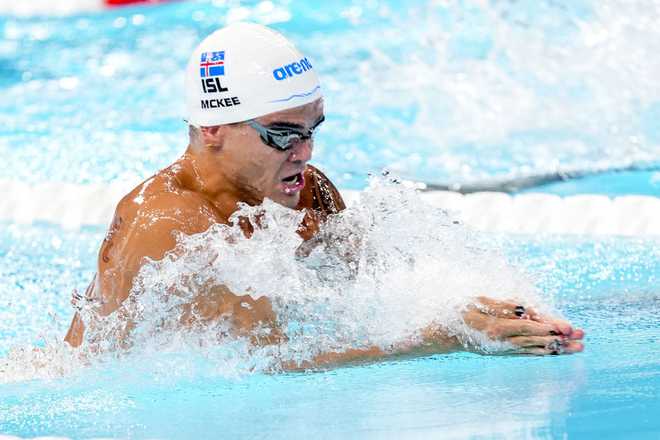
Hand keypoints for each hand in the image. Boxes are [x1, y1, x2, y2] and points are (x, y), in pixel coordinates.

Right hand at [461, 296, 584, 354]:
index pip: (527, 328)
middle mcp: (504, 342)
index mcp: (496, 328)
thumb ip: (502, 306)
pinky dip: (546, 352)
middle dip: (560, 338)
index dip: (547, 327)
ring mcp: (506, 350)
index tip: (565, 326)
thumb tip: (524, 309)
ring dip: (559, 348)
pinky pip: (530, 353)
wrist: (449, 335)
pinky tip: (560, 352)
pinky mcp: (507, 353)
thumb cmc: (463, 313)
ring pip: (537, 349)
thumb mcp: (479, 303)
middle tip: (581, 336)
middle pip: (537, 340)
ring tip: (580, 347)